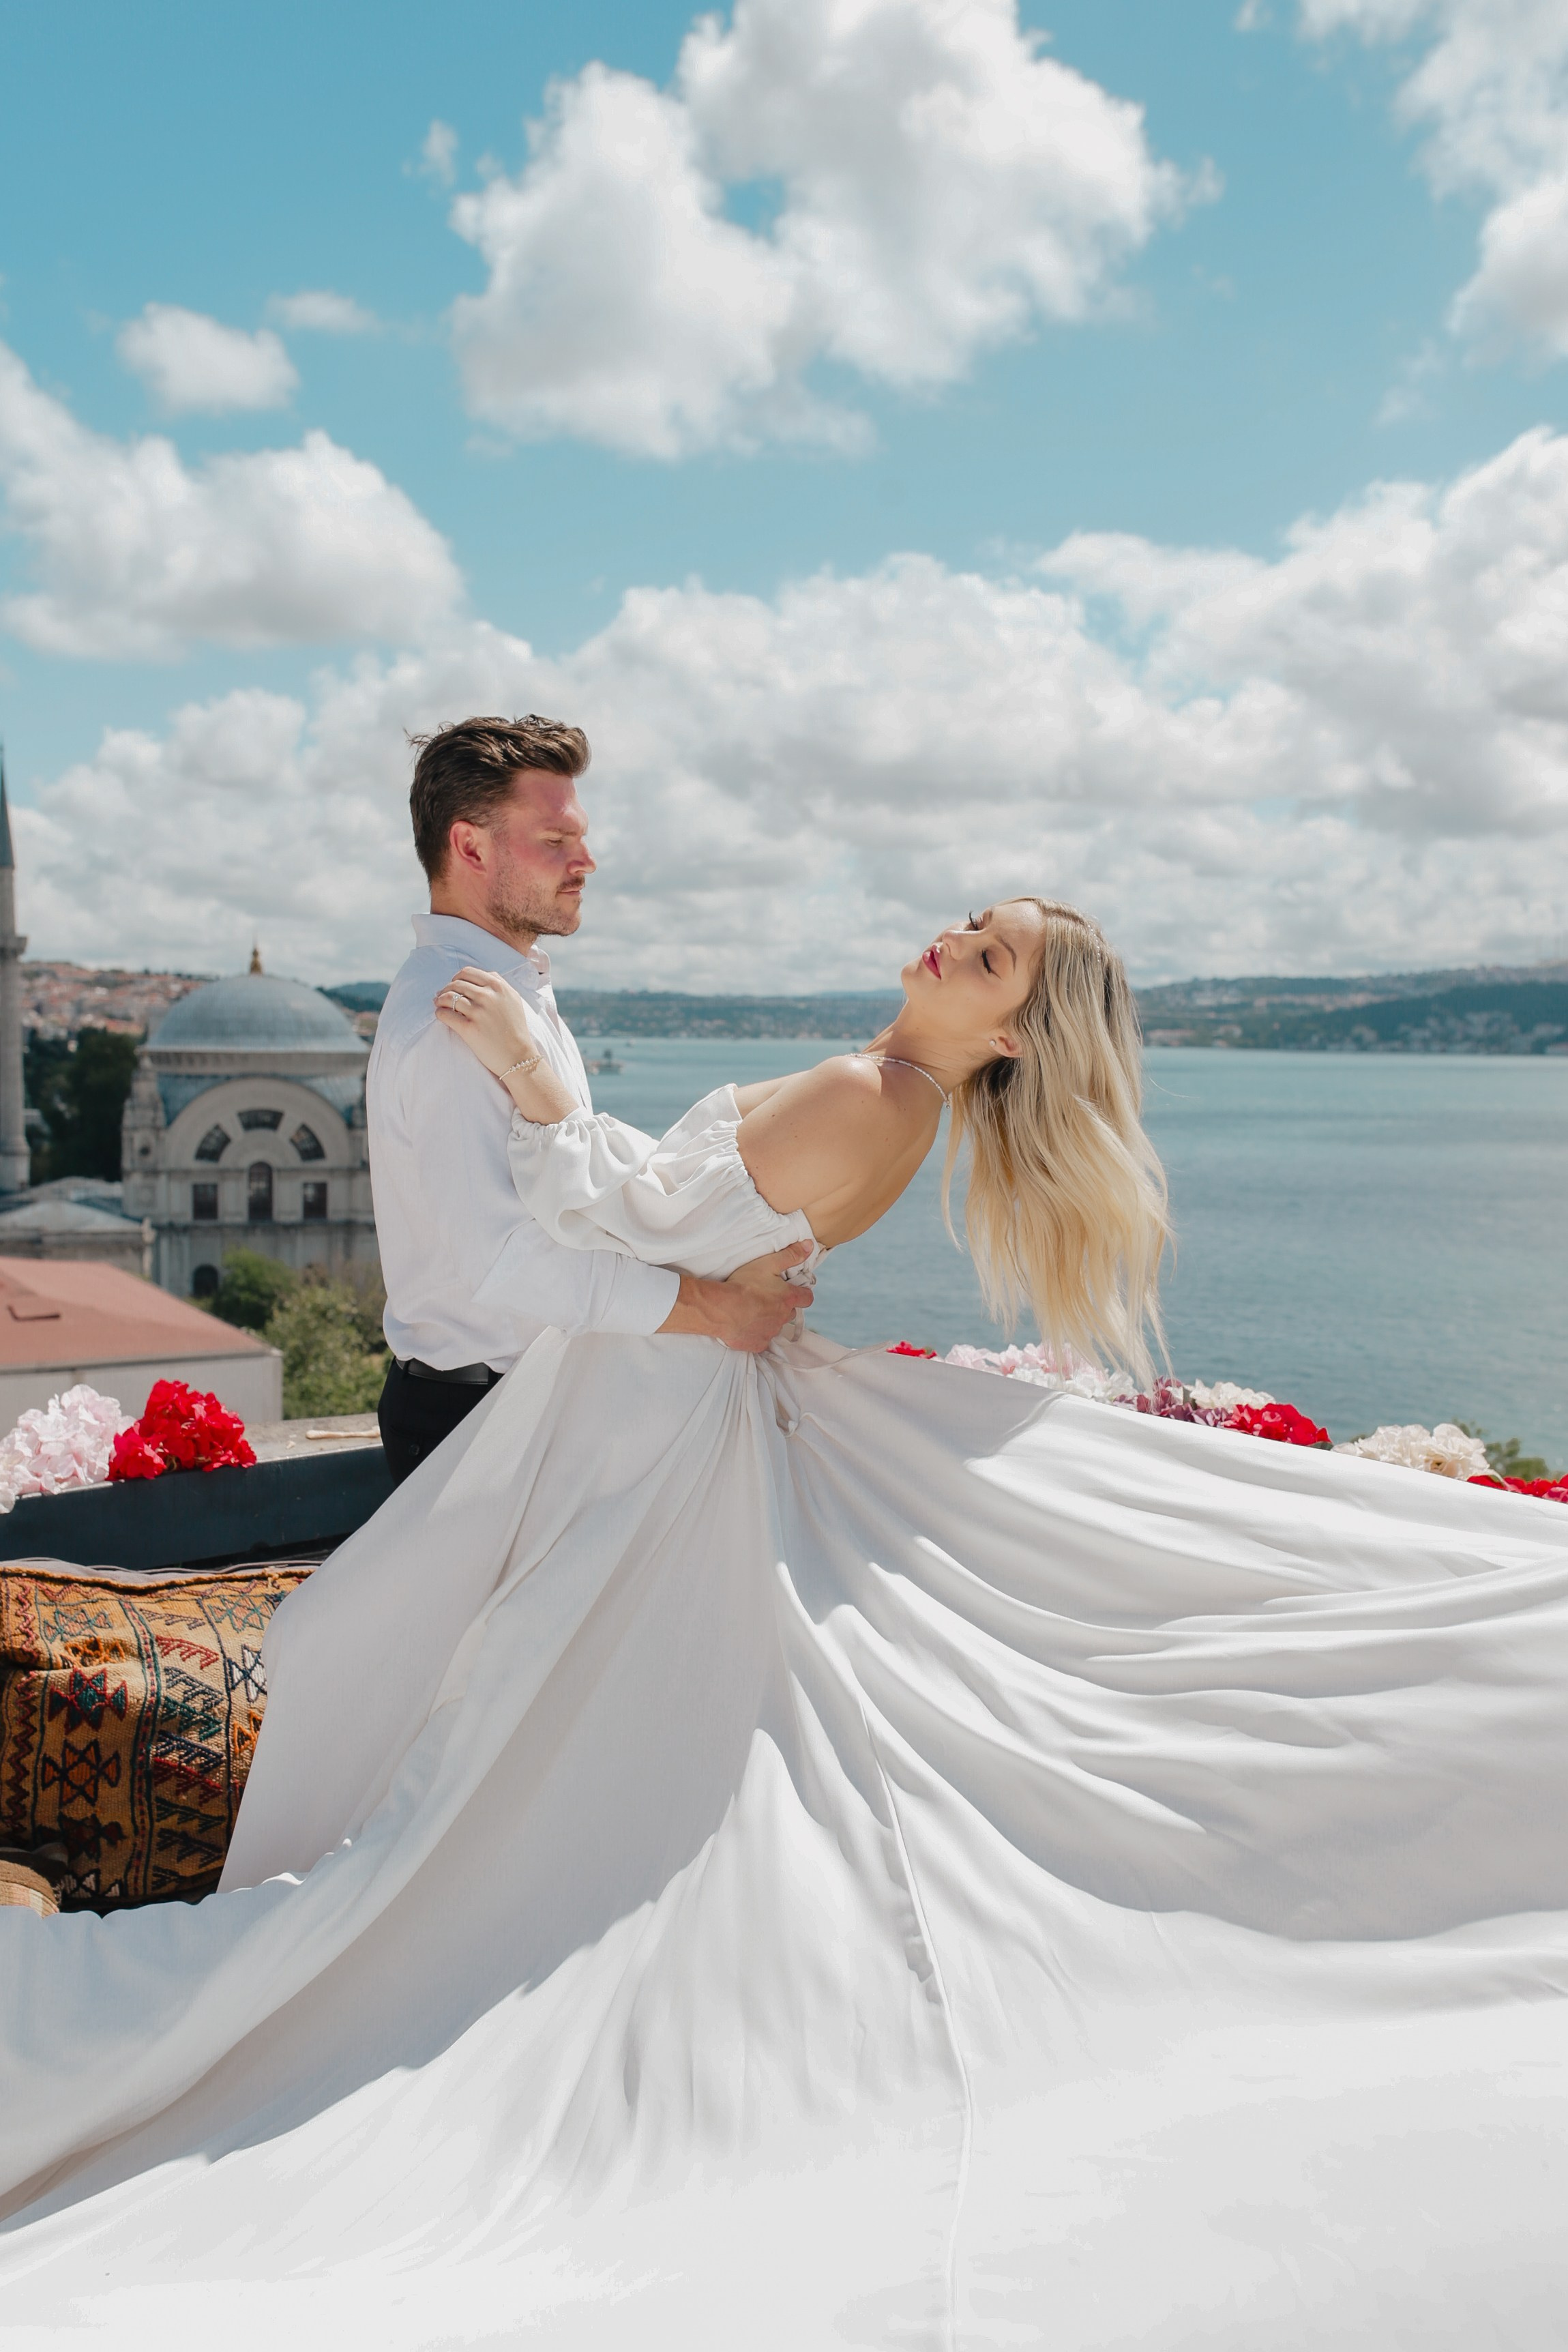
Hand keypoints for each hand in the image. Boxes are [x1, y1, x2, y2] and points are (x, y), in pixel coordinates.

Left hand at [435, 965, 576, 1122]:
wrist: (518, 1056)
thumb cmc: (515, 1029)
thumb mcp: (513, 1000)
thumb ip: (499, 984)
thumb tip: (478, 977)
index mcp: (498, 986)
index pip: (468, 972)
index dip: (457, 978)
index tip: (454, 985)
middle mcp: (488, 996)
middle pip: (456, 983)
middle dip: (446, 988)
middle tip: (442, 996)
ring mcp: (478, 1012)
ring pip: (449, 997)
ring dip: (440, 1000)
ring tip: (439, 1005)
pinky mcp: (469, 1028)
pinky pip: (446, 1014)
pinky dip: (440, 1013)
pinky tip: (441, 1015)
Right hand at [658, 1241, 815, 1352]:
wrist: (722, 1309)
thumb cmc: (744, 1285)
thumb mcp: (767, 1263)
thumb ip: (790, 1255)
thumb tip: (810, 1246)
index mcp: (787, 1299)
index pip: (806, 1298)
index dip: (802, 1294)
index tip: (794, 1290)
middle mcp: (782, 1318)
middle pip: (790, 1313)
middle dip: (782, 1307)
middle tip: (765, 1298)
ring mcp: (770, 1332)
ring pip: (775, 1327)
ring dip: (768, 1320)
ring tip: (751, 1311)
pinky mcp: (757, 1344)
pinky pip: (761, 1340)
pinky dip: (755, 1333)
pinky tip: (744, 1325)